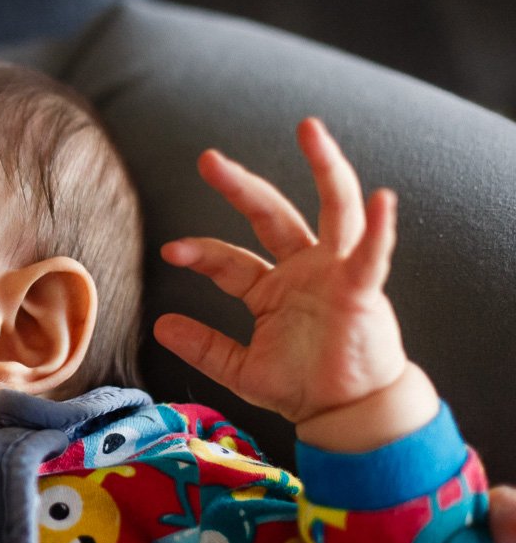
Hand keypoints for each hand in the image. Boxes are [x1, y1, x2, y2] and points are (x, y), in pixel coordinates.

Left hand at [155, 118, 437, 449]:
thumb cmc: (302, 386)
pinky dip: (380, 227)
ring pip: (333, 208)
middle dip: (240, 186)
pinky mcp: (362, 289)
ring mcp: (334, 273)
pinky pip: (372, 253)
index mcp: (269, 288)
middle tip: (208, 159)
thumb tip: (159, 326)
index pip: (228, 261)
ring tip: (309, 129)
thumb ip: (204, 347)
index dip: (200, 253)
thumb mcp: (241, 369)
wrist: (348, 413)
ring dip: (324, 167)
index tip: (170, 251)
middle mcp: (302, 270)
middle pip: (269, 215)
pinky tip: (383, 197)